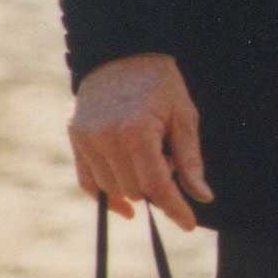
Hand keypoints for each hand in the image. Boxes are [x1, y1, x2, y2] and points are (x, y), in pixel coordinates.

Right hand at [69, 52, 212, 230]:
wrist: (121, 53)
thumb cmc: (160, 84)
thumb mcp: (184, 116)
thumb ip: (190, 159)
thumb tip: (202, 197)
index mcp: (135, 131)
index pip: (156, 185)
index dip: (175, 208)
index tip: (189, 224)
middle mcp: (105, 138)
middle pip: (135, 189)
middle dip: (157, 186)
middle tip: (168, 159)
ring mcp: (86, 138)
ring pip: (113, 188)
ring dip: (134, 186)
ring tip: (148, 155)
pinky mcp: (75, 138)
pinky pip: (88, 182)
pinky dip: (106, 195)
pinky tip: (125, 204)